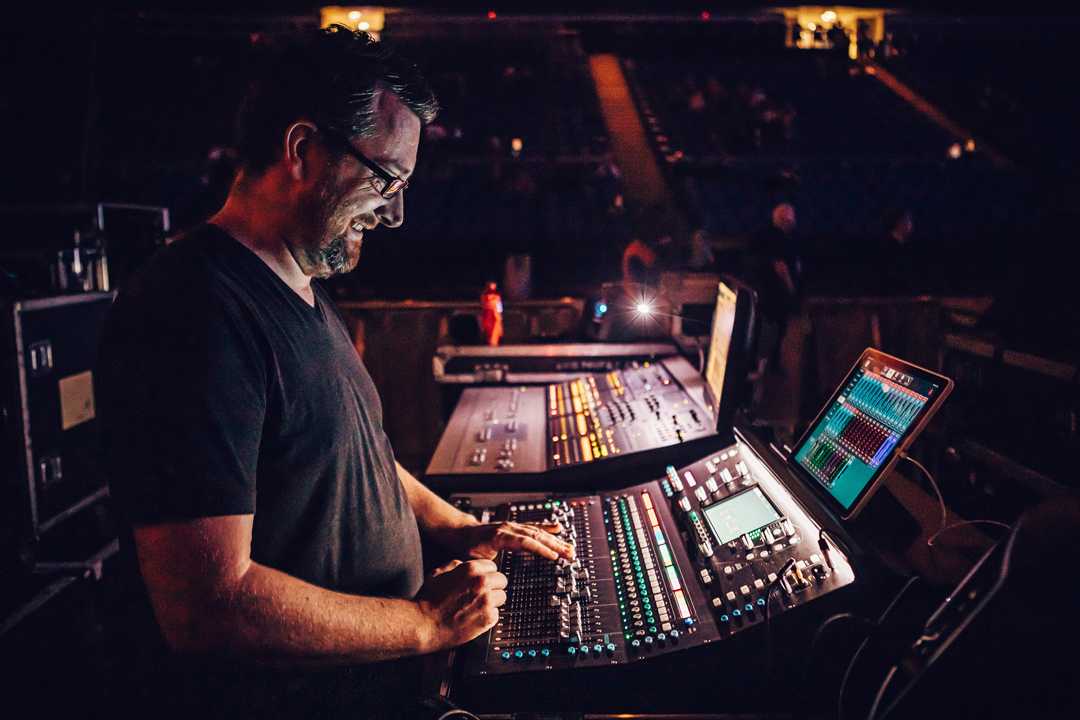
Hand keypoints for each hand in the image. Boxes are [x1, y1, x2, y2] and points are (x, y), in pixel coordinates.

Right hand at [415, 559, 506, 650]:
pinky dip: (488, 617)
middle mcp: (482, 582)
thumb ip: (454, 565)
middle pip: (501, 580)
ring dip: (492, 602)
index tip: (480, 581)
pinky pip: (497, 614)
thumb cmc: (427, 600)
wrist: (424, 624)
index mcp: (471, 569)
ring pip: (501, 597)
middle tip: (480, 595)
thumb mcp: (437, 573)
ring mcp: (487, 600)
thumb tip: (462, 564)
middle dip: (492, 587)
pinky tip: (474, 617)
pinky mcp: (488, 618)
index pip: (493, 566)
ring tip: (476, 607)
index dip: (485, 574)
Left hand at [454, 521, 574, 561]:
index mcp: (499, 537)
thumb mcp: (474, 560)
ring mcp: (513, 526)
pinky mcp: (515, 527)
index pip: (525, 542)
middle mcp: (508, 528)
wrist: (463, 533)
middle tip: (569, 554)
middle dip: (555, 545)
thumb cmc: (467, 548)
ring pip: (537, 531)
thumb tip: (495, 578)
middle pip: (536, 535)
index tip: (554, 557)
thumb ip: (486, 568)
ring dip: (555, 539)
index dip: (540, 549)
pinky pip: (534, 526)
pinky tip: (558, 527)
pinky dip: (547, 527)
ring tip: (569, 546)